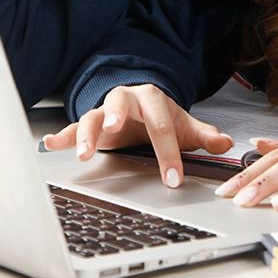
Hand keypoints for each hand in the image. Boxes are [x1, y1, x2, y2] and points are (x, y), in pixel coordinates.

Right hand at [42, 84, 233, 188]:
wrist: (140, 103)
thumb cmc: (160, 116)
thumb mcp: (183, 124)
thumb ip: (204, 135)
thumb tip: (227, 143)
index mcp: (152, 99)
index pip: (162, 125)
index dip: (168, 152)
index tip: (173, 178)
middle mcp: (126, 100)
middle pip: (120, 103)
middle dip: (116, 114)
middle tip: (114, 126)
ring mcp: (105, 110)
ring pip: (92, 115)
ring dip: (85, 131)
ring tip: (81, 151)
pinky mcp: (89, 123)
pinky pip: (72, 127)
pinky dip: (62, 136)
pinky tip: (51, 144)